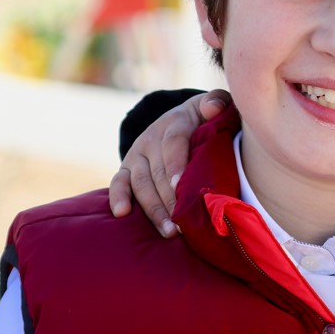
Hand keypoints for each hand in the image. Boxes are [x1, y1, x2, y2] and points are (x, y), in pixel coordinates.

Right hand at [109, 89, 230, 236]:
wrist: (183, 117)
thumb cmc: (207, 117)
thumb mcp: (214, 105)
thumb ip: (217, 102)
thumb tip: (212, 108)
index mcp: (176, 121)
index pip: (174, 142)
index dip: (176, 164)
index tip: (180, 187)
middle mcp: (152, 137)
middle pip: (157, 171)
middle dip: (169, 199)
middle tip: (184, 224)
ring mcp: (138, 153)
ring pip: (141, 182)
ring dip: (153, 208)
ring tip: (169, 231)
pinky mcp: (128, 167)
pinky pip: (119, 182)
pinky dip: (118, 197)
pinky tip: (121, 214)